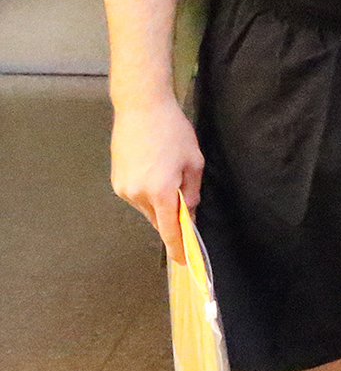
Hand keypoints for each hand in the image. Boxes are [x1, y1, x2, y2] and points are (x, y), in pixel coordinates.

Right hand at [111, 97, 203, 262]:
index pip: (169, 229)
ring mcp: (123, 189)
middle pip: (158, 219)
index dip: (177, 247)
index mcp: (160, 191)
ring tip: (169, 176)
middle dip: (172, 218)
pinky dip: (148, 193)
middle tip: (186, 207)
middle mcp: (138, 195)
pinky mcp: (116, 181)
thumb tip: (188, 210)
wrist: (141, 109)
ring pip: (147, 207)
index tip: (182, 261)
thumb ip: (192, 190)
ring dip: (159, 202)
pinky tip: (156, 172)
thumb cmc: (173, 132)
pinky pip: (137, 196)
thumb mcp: (193, 161)